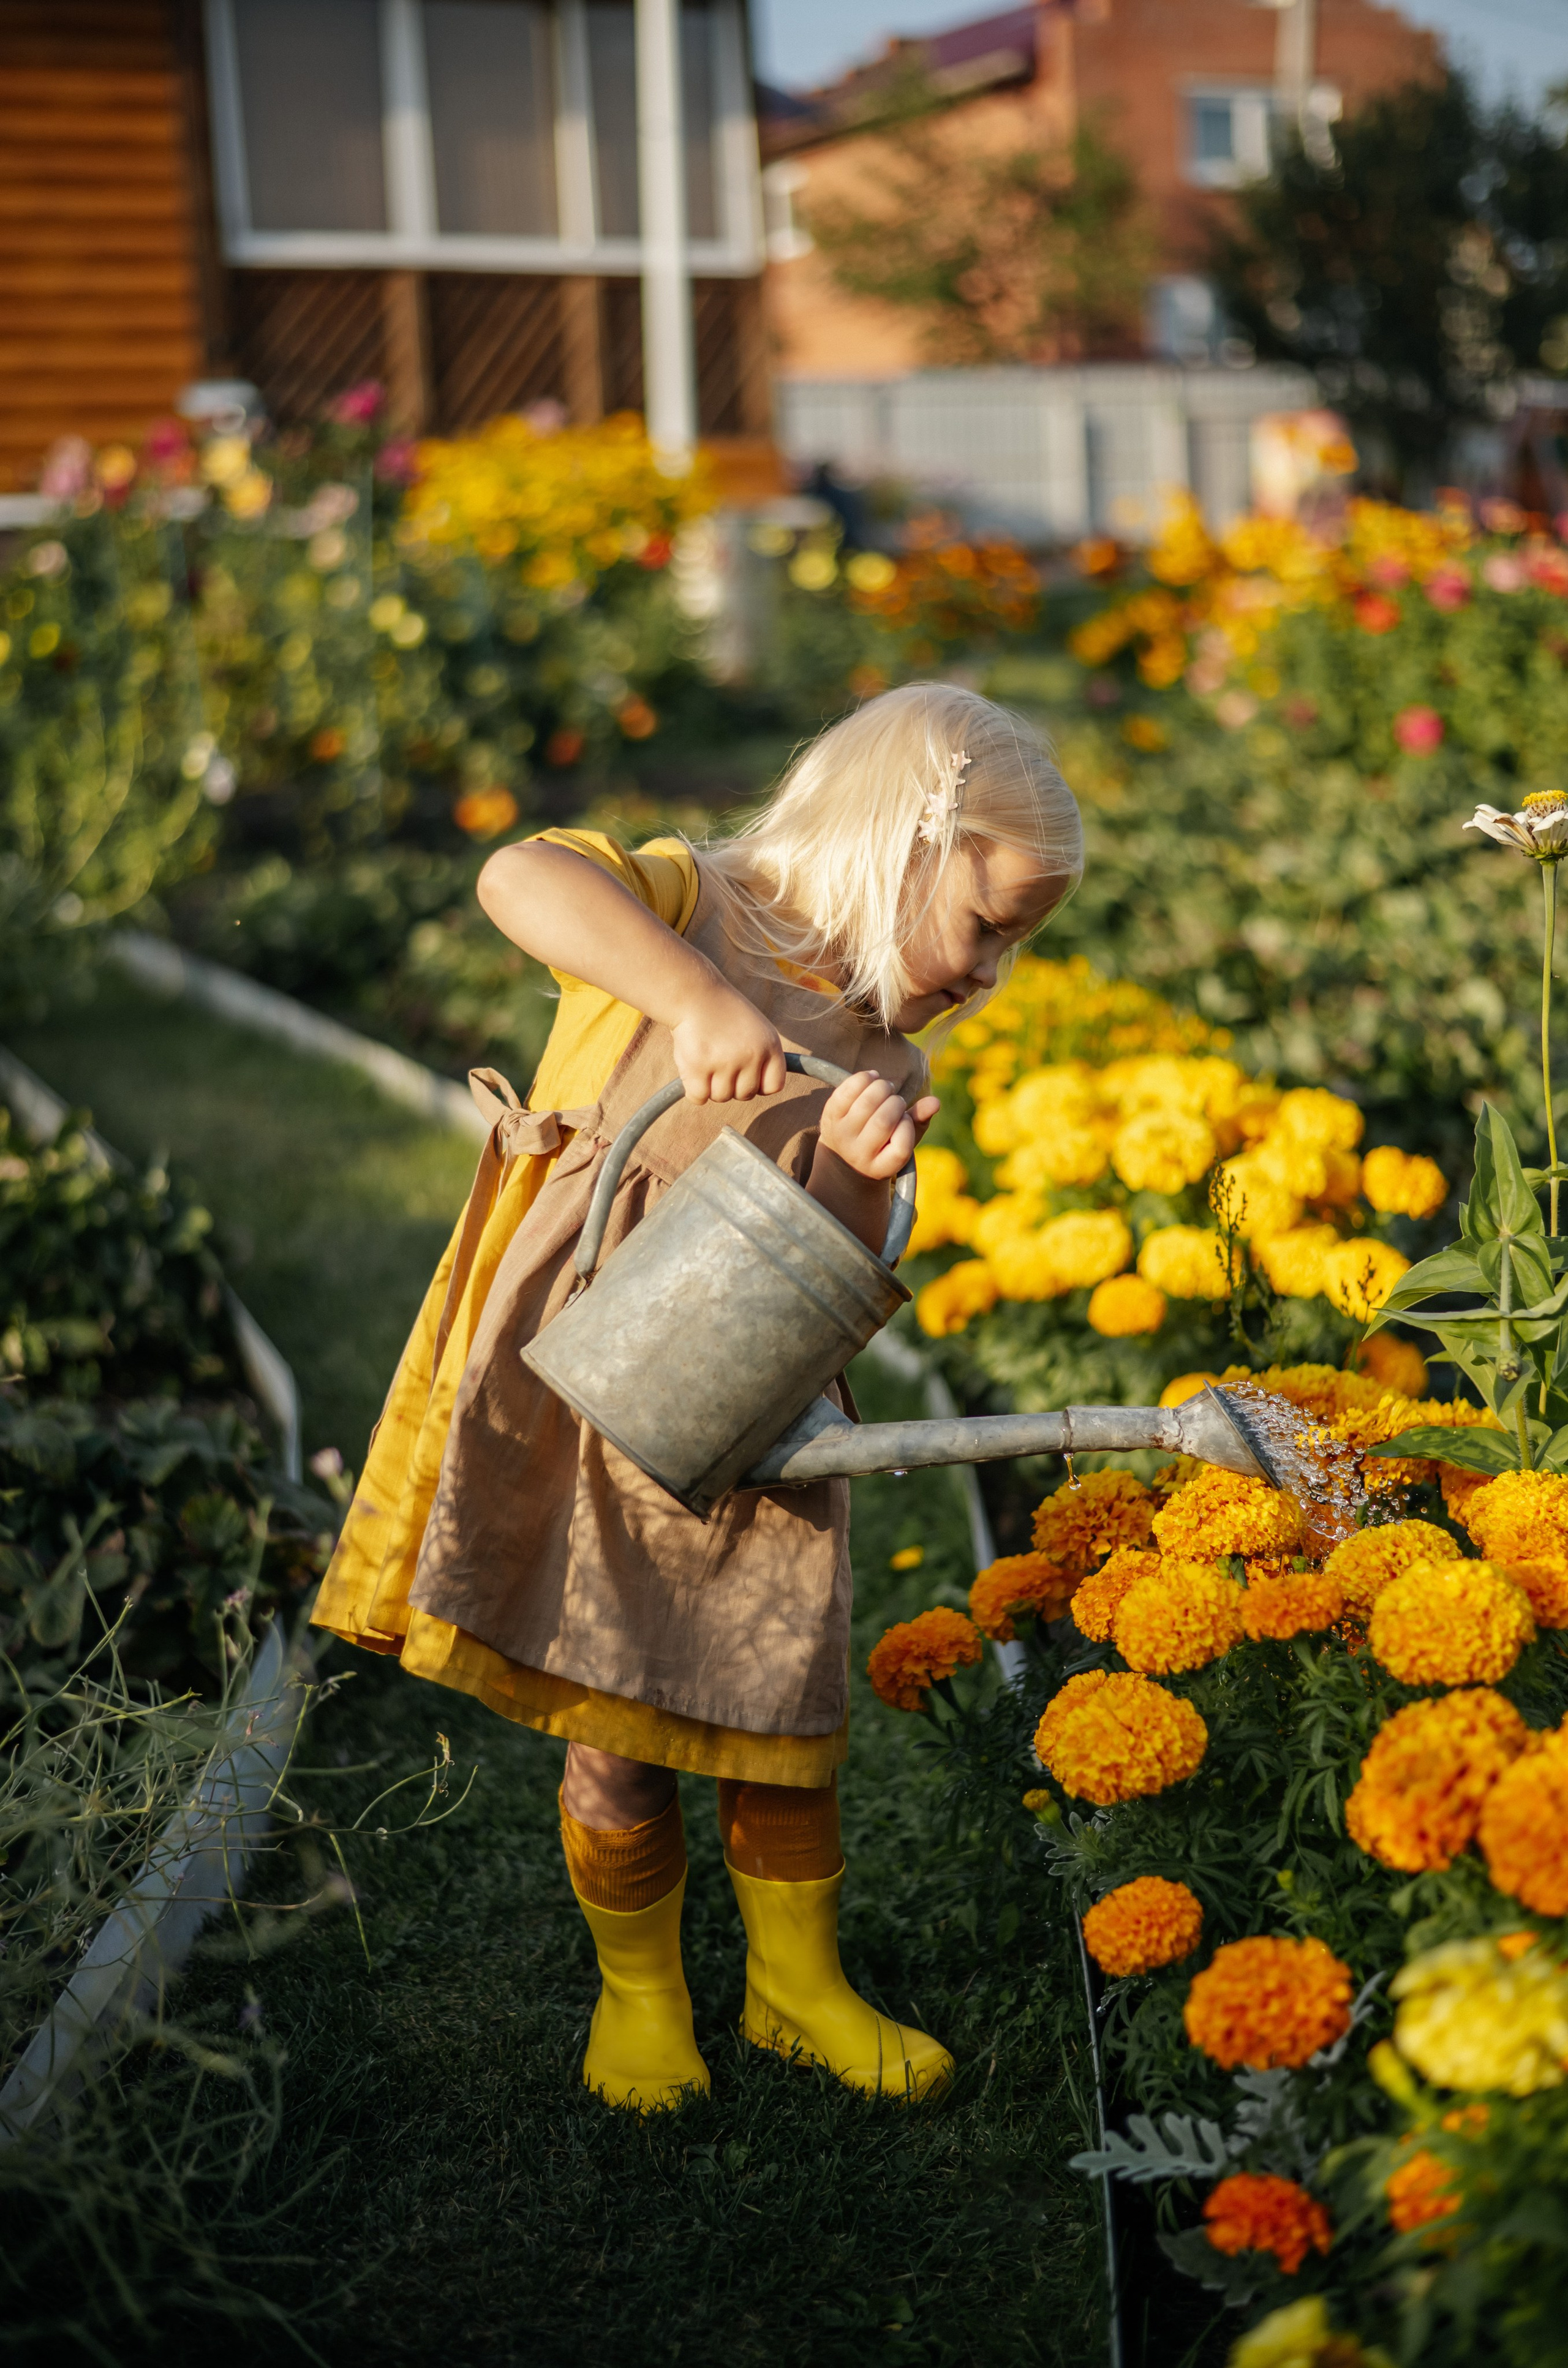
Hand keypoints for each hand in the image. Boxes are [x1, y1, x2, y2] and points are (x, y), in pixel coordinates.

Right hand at [670, 982, 786, 1103]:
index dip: (757, 1084)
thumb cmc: (723, 1012)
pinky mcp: (699, 1067)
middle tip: (719, 1062)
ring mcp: (725, 1062)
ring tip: (705, 1059)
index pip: (773, 1086)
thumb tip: (761, 1089)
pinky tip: (692, 1068)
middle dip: (731, 1084)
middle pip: (745, 1095)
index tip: (744, 1076)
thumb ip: (763, 1056)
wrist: (693, 994)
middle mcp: (751, 1055)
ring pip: (721, 1097)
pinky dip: (693, 1089)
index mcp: (770, 1045)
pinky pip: (698, 1097)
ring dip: (710, 1085)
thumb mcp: (756, 1029)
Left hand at [816, 1072, 940, 1180]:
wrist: (841, 1155)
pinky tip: (871, 1078)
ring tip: (885, 1088)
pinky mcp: (829, 1117)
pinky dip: (863, 1078)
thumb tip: (936, 1102)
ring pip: (866, 1104)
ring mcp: (842, 1136)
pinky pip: (846, 1091)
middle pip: (883, 1121)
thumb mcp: (902, 1141)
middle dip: (896, 1102)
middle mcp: (859, 1155)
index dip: (908, 1124)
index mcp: (882, 1167)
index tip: (905, 1118)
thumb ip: (919, 1122)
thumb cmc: (881, 1145)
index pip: (902, 1146)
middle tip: (895, 1100)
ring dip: (882, 1087)